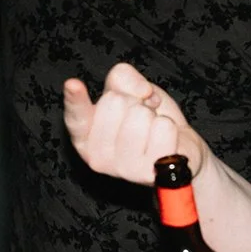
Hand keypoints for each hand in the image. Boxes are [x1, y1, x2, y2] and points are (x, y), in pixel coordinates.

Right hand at [62, 63, 208, 184]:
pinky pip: (163, 128)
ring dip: (154, 116)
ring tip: (152, 131)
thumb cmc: (147, 120)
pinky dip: (170, 128)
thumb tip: (142, 91)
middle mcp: (97, 157)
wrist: (178, 150)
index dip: (75, 99)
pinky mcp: (147, 174)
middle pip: (115, 102)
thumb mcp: (129, 89)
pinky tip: (164, 143)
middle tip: (140, 117)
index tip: (72, 84)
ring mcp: (121, 168)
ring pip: (140, 115)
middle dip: (135, 101)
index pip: (76, 115)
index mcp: (84, 136)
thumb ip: (122, 77)